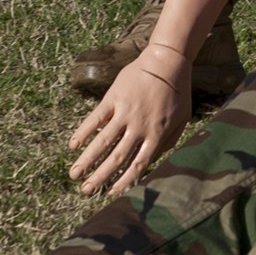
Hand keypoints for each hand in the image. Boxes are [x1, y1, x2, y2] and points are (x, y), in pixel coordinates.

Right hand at [68, 51, 189, 197]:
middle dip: (100, 177)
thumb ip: (169, 142)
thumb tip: (155, 163)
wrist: (166, 60)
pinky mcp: (113, 98)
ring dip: (87, 160)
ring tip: (74, 174)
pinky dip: (84, 132)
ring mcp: (125, 112)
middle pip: (117, 158)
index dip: (123, 181)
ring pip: (103, 141)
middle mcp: (139, 126)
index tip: (110, 194)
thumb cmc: (177, 92)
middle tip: (85, 191)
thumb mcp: (182, 120)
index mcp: (156, 134)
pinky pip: (96, 118)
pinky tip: (73, 144)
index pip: (137, 165)